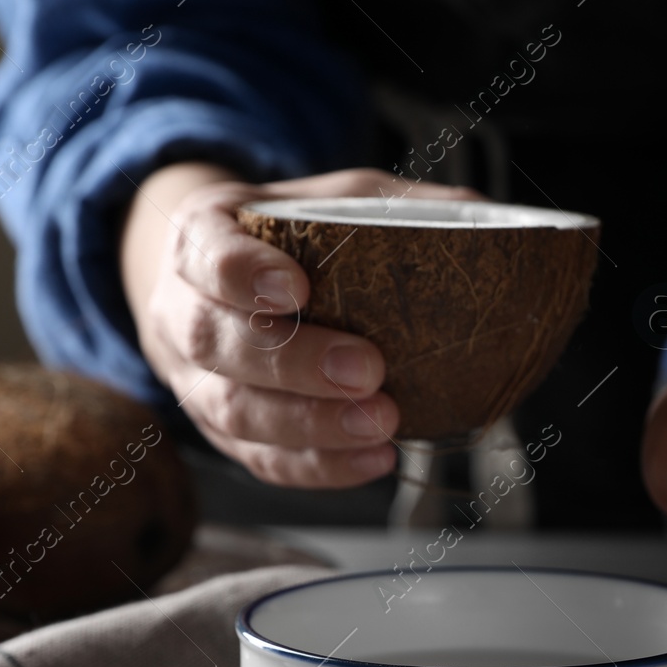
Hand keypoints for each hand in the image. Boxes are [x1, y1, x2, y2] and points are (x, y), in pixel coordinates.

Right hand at [121, 164, 480, 487]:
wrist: (221, 289)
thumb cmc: (287, 240)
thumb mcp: (334, 200)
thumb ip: (398, 206)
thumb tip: (486, 218)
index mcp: (199, 236)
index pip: (204, 253)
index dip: (242, 274)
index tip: (295, 289)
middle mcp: (179, 309)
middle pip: (217, 342)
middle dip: (293, 363)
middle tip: (365, 369)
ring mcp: (193, 378)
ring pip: (232, 411)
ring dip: (310, 425)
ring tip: (379, 423)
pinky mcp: (221, 432)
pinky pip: (259, 460)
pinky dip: (318, 466)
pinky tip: (372, 459)